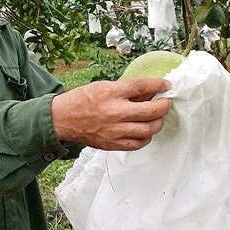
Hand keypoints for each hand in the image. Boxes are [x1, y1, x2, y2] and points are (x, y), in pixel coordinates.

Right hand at [51, 77, 171, 150]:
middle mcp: (114, 112)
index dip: (158, 85)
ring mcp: (114, 130)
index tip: (166, 85)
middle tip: (166, 103)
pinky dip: (147, 137)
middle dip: (164, 106)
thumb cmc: (83, 100)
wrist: (63, 119)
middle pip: (150, 110)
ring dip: (158, 122)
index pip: (142, 87)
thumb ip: (126, 90)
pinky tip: (146, 130)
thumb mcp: (103, 86)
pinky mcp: (113, 144)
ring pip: (148, 129)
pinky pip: (138, 143)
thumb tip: (149, 91)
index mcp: (111, 93)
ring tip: (158, 117)